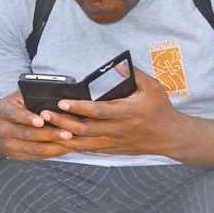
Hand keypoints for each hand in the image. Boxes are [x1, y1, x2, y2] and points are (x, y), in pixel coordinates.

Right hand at [0, 92, 75, 159]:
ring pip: (34, 148)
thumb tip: (55, 93)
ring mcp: (9, 145)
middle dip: (50, 134)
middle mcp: (4, 130)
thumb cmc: (10, 109)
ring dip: (54, 146)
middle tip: (68, 133)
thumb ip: (30, 95)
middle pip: (28, 134)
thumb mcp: (15, 99)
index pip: (15, 115)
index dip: (28, 118)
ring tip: (70, 143)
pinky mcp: (16, 155)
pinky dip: (52, 153)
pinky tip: (64, 149)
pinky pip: (36, 156)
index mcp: (4, 111)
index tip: (41, 121)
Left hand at [37, 65, 180, 156]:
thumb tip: (118, 63)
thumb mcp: (153, 87)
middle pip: (85, 128)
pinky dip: (71, 145)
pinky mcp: (110, 149)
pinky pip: (87, 149)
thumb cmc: (160, 109)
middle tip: (44, 114)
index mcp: (127, 112)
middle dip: (62, 122)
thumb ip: (135, 74)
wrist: (169, 136)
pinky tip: (57, 138)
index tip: (62, 102)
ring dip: (62, 135)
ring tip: (44, 127)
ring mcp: (113, 142)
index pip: (98, 111)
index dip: (79, 107)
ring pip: (82, 142)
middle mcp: (117, 129)